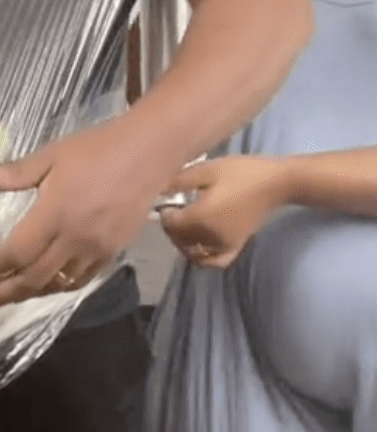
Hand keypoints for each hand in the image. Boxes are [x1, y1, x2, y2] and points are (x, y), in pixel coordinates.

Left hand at [0, 119, 166, 312]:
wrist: (148, 152)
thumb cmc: (95, 149)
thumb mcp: (50, 155)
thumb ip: (11, 173)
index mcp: (55, 213)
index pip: (16, 252)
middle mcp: (74, 239)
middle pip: (33, 278)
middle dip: (2, 294)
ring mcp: (96, 250)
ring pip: (56, 284)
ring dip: (27, 295)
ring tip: (4, 299)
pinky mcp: (112, 253)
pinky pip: (80, 280)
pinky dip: (57, 288)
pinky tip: (43, 288)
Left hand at [158, 155, 288, 267]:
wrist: (275, 183)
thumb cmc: (240, 172)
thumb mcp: (206, 170)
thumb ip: (179, 180)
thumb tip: (155, 187)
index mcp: (199, 218)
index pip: (170, 224)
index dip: (164, 213)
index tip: (166, 201)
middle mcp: (209, 237)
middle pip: (179, 240)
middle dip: (172, 227)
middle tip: (174, 210)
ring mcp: (223, 246)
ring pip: (194, 253)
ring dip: (183, 242)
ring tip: (185, 225)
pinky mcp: (236, 247)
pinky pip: (214, 262)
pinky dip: (203, 258)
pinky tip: (199, 247)